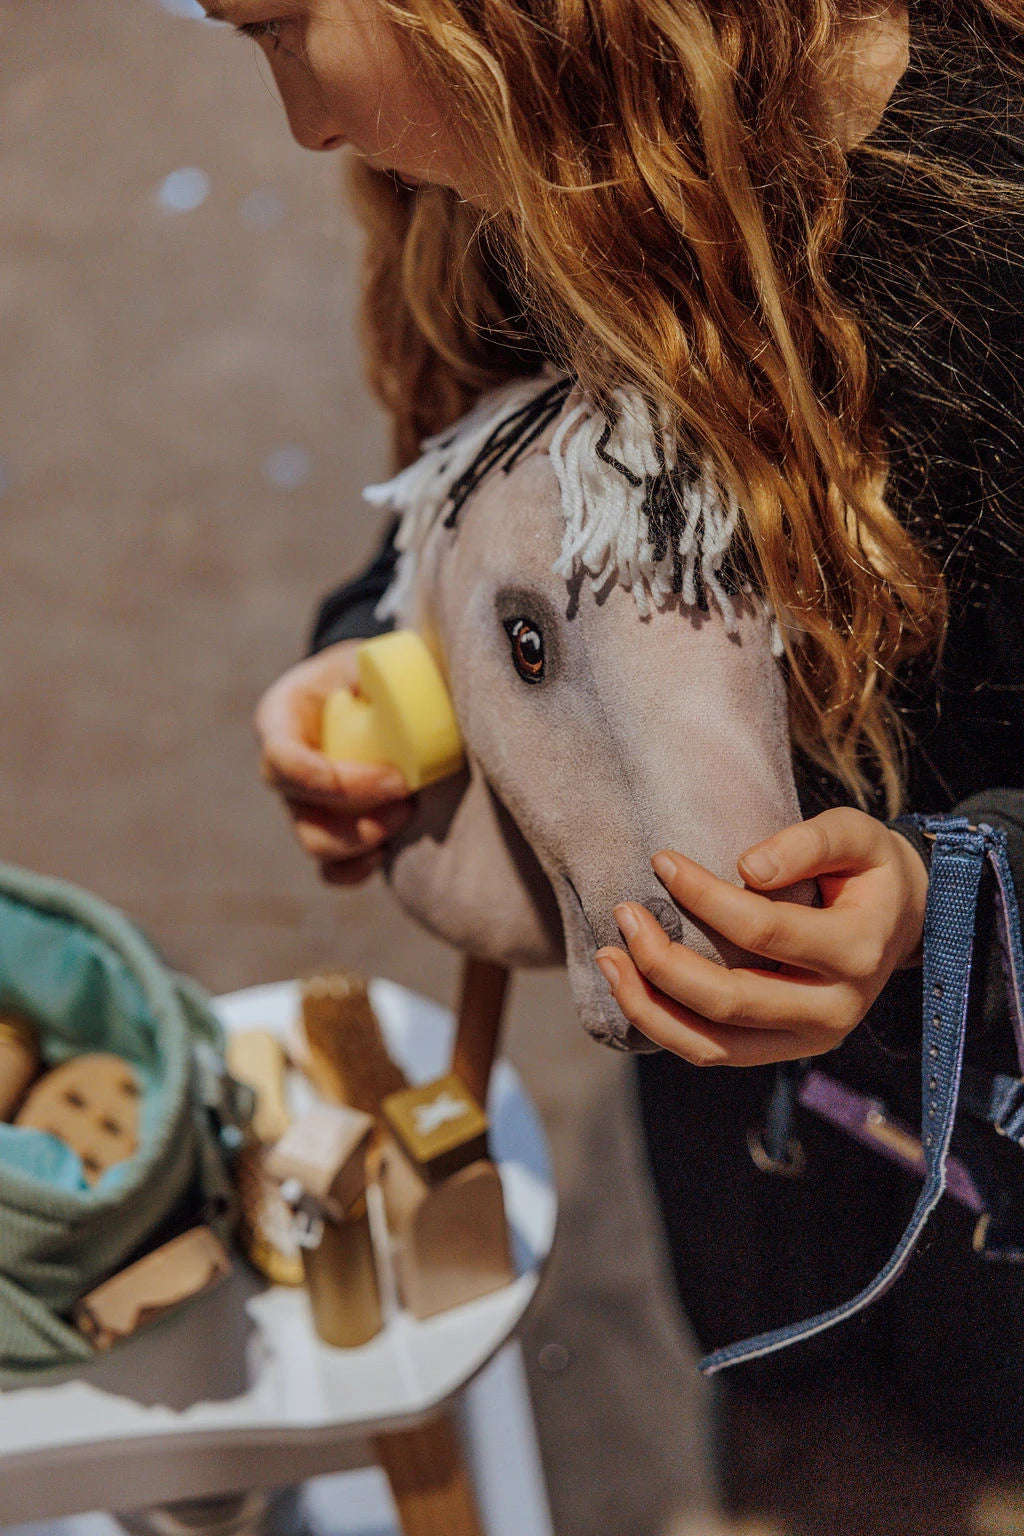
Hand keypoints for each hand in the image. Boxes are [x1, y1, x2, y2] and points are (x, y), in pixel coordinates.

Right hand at [255, 641, 414, 885]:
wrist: (364, 690)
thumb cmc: (362, 671)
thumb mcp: (361, 657)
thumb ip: (371, 669)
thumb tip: (398, 691)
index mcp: (279, 721)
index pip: (283, 760)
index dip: (328, 779)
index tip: (391, 777)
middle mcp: (284, 769)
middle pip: (301, 811)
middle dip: (357, 812)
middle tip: (407, 791)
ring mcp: (302, 804)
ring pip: (316, 845)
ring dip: (364, 839)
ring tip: (408, 811)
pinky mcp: (327, 829)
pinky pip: (330, 870)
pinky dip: (357, 871)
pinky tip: (387, 853)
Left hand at [594, 807, 928, 1065]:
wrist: (899, 922)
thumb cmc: (868, 870)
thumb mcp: (857, 835)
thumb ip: (809, 842)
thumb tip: (746, 868)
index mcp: (856, 952)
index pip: (764, 930)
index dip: (705, 896)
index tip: (661, 860)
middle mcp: (834, 1011)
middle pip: (731, 1000)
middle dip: (663, 959)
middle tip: (623, 912)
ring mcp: (806, 1041)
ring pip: (712, 1046)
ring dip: (649, 1006)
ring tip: (608, 957)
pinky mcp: (779, 1051)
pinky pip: (710, 1052)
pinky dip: (662, 1025)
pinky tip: (629, 985)